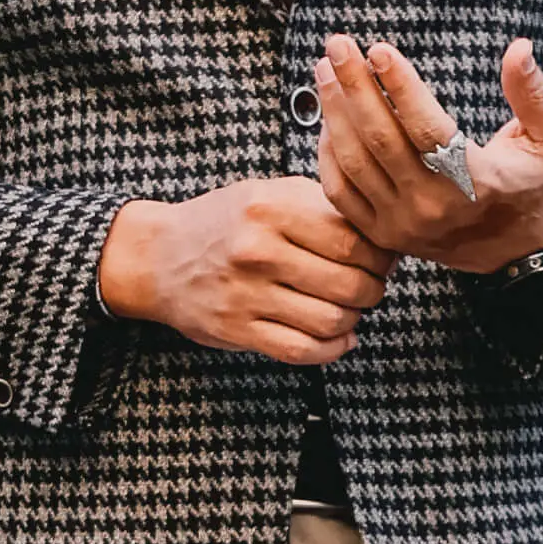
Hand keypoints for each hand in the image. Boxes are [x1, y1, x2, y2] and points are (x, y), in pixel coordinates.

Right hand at [98, 177, 386, 366]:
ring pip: (330, 321)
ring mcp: (246, 294)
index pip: (354, 242)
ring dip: (352, 320)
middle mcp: (258, 250)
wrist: (159, 257)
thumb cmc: (225, 222)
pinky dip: (332, 349)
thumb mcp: (269, 193)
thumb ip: (322, 208)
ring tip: (349, 309)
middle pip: (349, 284)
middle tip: (370, 287)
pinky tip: (338, 338)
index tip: (382, 260)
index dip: (381, 257)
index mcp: (272, 208)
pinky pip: (302, 350)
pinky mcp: (237, 329)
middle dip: (372, 290)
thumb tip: (383, 237)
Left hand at [312, 35, 542, 278]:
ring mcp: (402, 224)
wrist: (512, 248)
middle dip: (354, 87)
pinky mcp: (381, 234)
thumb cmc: (530, 181)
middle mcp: (434, 207)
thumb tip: (519, 48)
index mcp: (476, 183)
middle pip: (381, 140)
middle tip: (338, 45)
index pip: (428, 129)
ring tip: (326, 70)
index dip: (401, 88)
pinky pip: (341, 191)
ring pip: (355, 163)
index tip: (379, 50)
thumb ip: (535, 94)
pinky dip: (328, 152)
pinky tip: (329, 116)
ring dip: (335, 112)